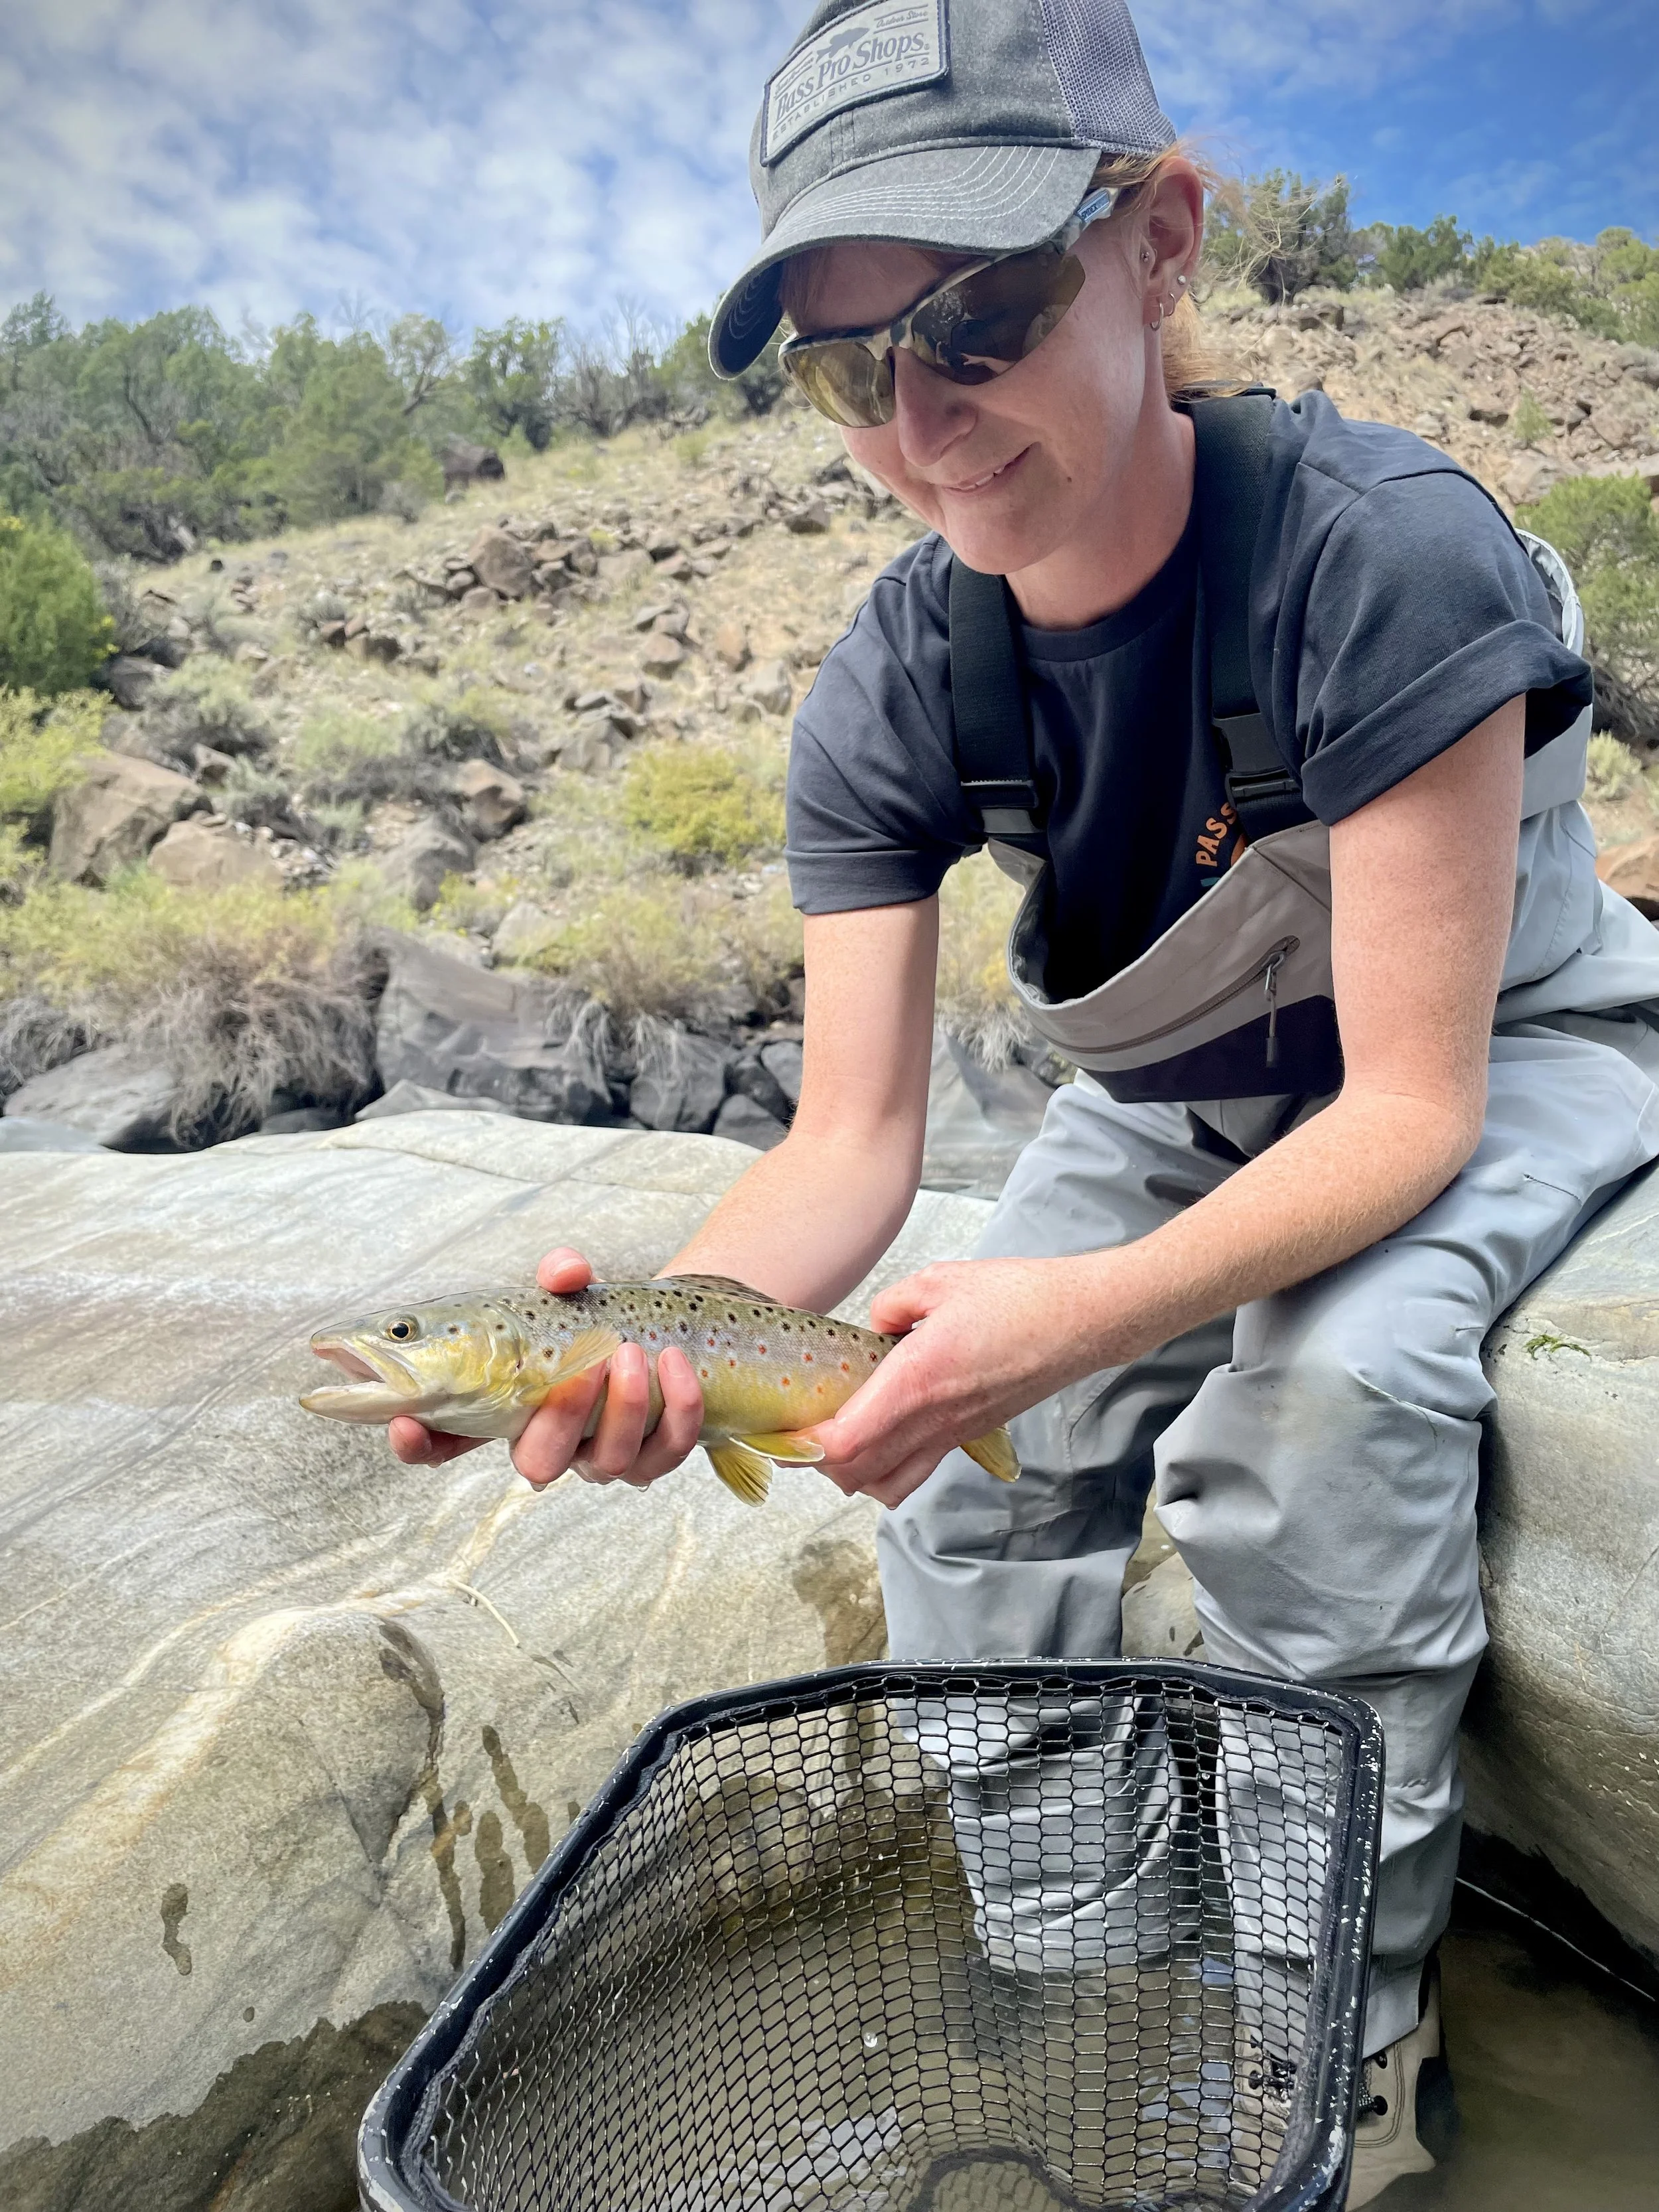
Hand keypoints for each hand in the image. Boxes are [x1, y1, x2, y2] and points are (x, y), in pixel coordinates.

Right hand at [388, 1247, 705, 1491]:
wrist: (660, 1332)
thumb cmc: (591, 1316)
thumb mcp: (568, 1289)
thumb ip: (559, 1275)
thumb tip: (566, 1272)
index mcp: (499, 1410)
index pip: (441, 1444)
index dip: (418, 1445)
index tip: (405, 1421)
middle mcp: (546, 1443)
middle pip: (538, 1465)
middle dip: (559, 1420)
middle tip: (587, 1365)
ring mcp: (599, 1457)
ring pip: (606, 1463)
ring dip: (622, 1408)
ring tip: (632, 1351)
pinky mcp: (653, 1457)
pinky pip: (665, 1451)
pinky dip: (675, 1407)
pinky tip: (676, 1363)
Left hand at [807, 1255, 1111, 1508]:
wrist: (1082, 1321)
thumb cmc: (1018, 1297)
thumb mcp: (938, 1281)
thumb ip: (890, 1306)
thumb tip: (871, 1329)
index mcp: (917, 1380)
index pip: (846, 1442)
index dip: (806, 1446)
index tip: (782, 1428)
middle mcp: (934, 1419)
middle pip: (858, 1474)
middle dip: (819, 1463)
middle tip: (798, 1429)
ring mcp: (955, 1434)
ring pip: (889, 1484)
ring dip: (855, 1472)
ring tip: (838, 1436)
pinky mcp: (970, 1435)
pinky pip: (917, 1470)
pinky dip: (888, 1467)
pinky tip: (881, 1431)